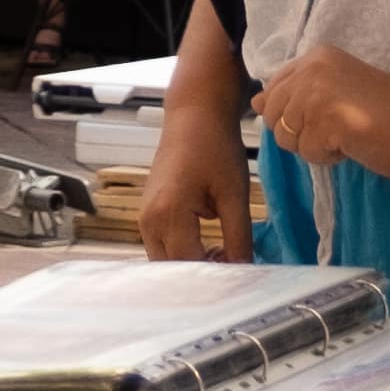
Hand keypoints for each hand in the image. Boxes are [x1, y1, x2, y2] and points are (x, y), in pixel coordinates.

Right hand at [142, 92, 254, 258]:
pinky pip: (163, 246)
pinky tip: (209, 245)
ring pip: (166, 261)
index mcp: (168, 214)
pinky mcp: (148, 213)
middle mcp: (149, 220)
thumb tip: (244, 271)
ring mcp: (145, 217)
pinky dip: (184, 253)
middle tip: (234, 265)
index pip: (190, 265)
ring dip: (192, 265)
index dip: (217, 275)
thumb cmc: (215, 147)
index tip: (242, 273)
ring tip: (223, 252)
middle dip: (203, 274)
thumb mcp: (234, 195)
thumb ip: (239, 238)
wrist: (194, 115)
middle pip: (173, 269)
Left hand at [251, 43, 389, 182]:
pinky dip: (329, 157)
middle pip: (274, 117)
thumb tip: (255, 102)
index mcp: (315, 56)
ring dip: (315, 146)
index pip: (273, 92)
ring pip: (287, 138)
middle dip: (301, 132)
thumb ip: (296, 94)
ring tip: (348, 134)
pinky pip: (308, 153)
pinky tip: (354, 144)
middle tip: (340, 126)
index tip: (328, 116)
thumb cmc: (389, 113)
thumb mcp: (334, 92)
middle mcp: (311, 68)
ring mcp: (317, 93)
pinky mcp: (327, 120)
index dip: (294, 115)